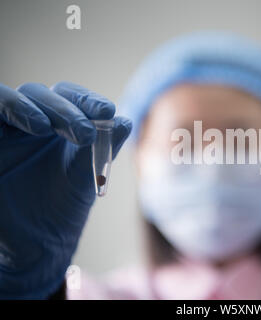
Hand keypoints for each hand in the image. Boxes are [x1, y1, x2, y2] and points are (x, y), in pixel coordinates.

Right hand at [0, 82, 131, 298]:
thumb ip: (103, 148)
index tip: (106, 112)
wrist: (35, 244)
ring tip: (45, 128)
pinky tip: (30, 128)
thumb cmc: (63, 208)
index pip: (69, 97)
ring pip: (8, 98)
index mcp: (58, 125)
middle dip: (64, 109)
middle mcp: (29, 122)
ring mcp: (4, 132)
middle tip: (84, 132)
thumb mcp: (86, 176)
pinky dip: (6, 112)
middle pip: (40, 94)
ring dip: (29, 107)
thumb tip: (126, 121)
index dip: (86, 99)